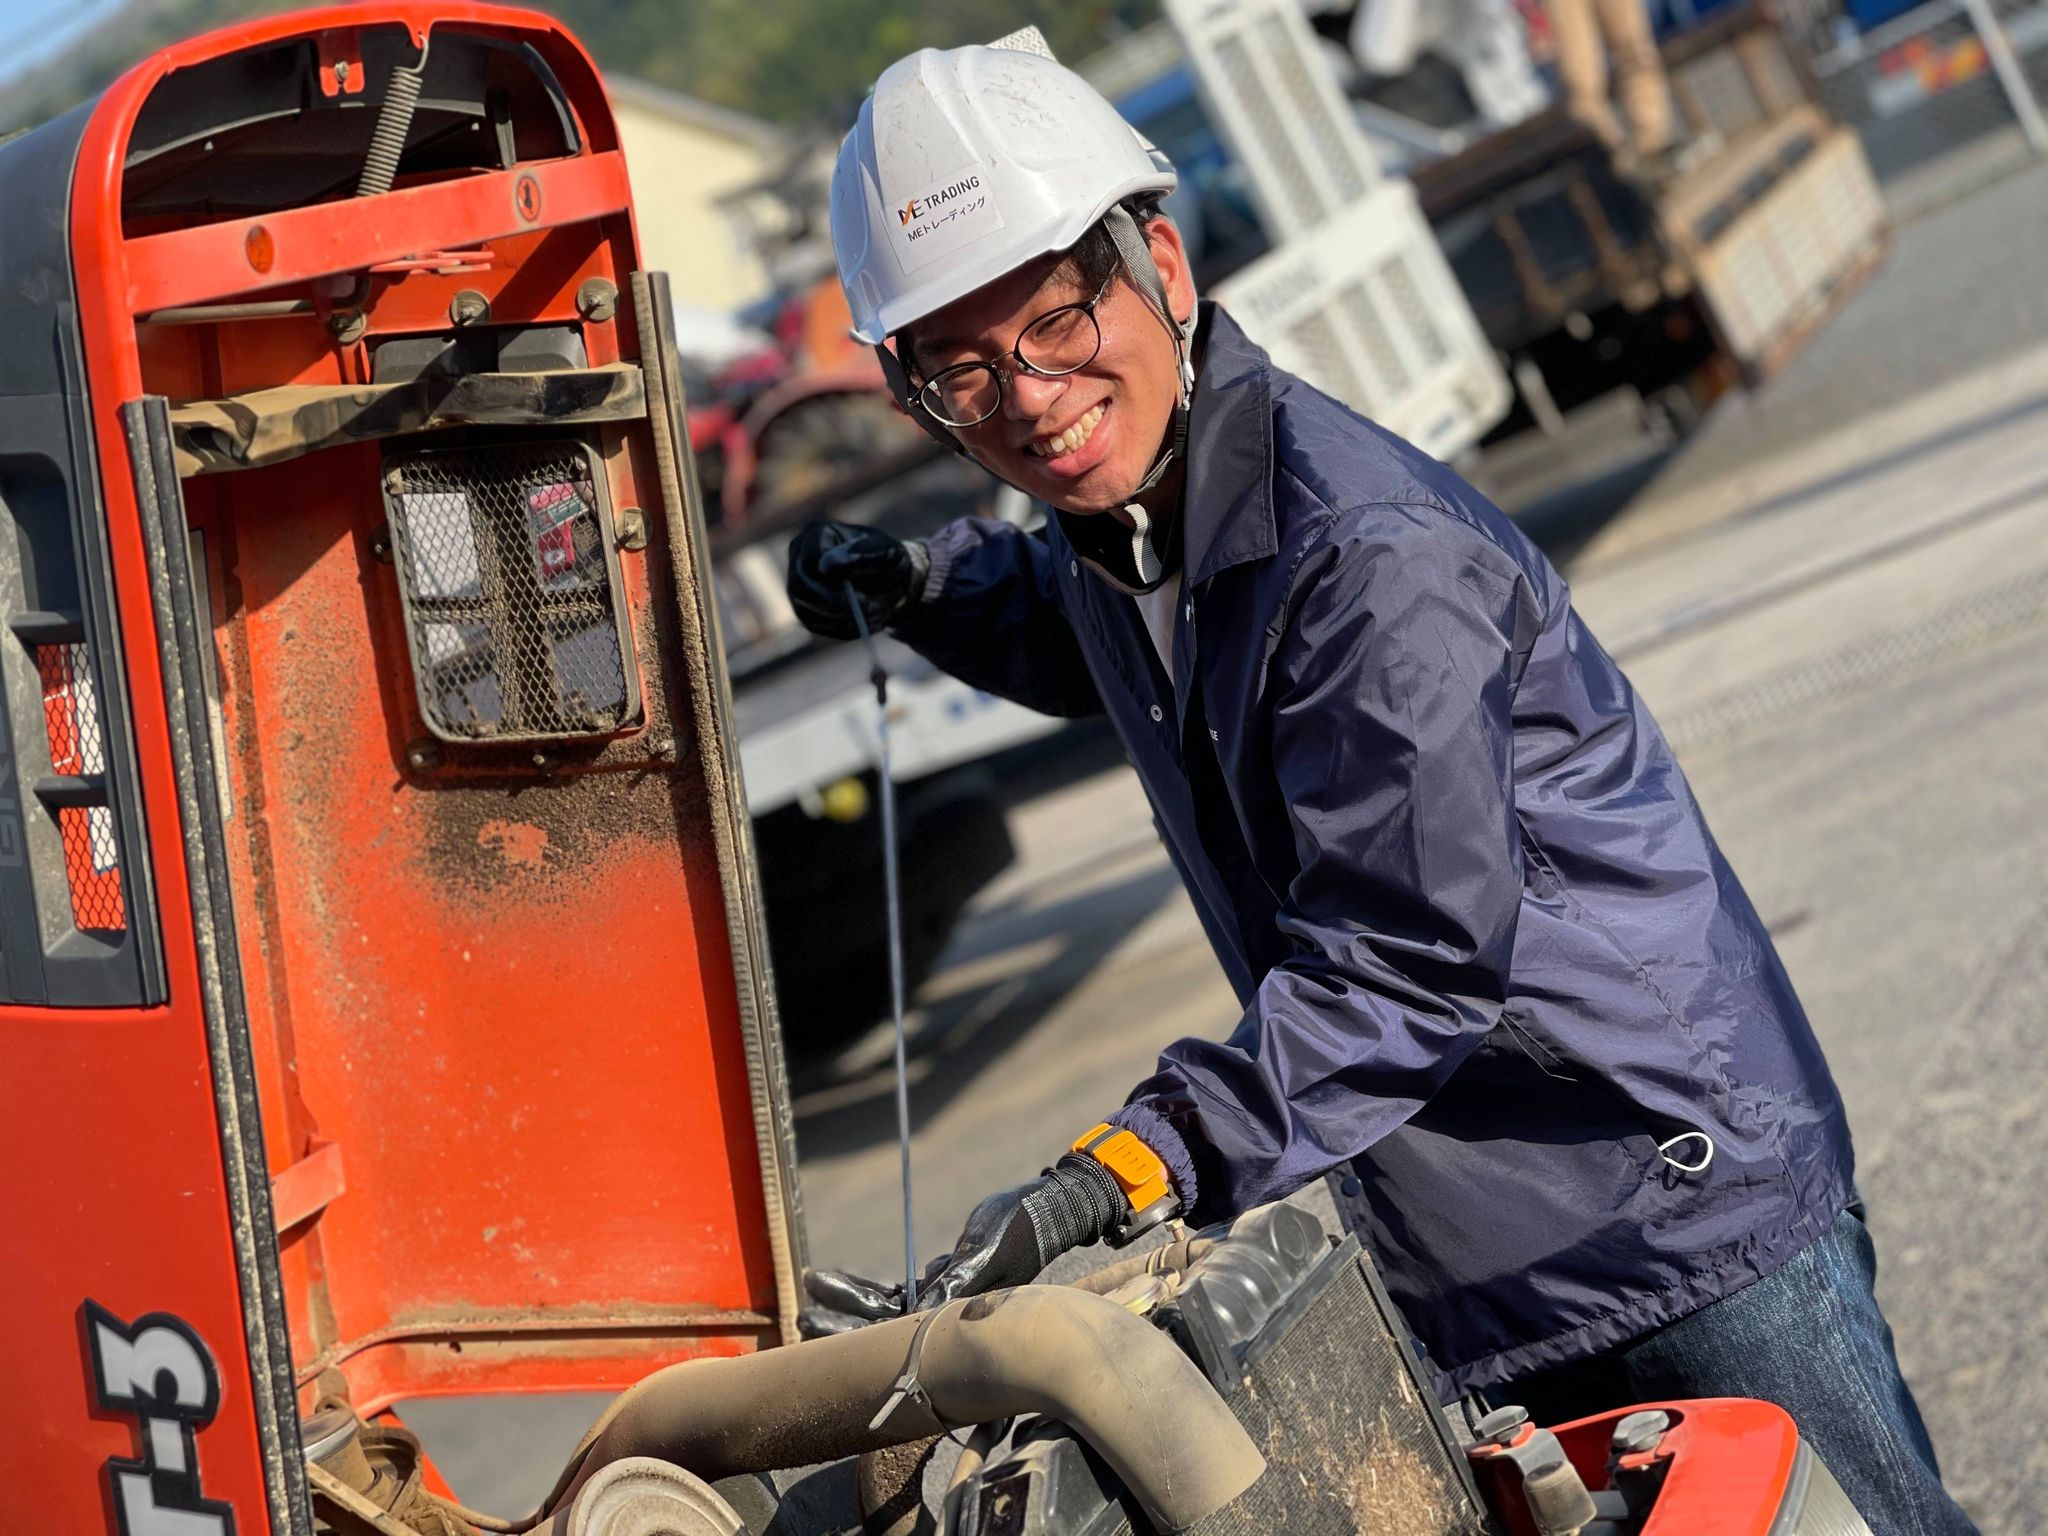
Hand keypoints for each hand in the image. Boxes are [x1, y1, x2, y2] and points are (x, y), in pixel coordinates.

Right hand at [786, 521, 929, 639]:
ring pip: (806, 609)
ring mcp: (798, 584)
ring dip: (842, 619)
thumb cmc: (888, 561)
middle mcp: (800, 557)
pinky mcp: (804, 608)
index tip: (858, 593)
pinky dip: (841, 629)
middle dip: (836, 604)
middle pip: (802, 586)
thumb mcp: (886, 553)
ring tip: (873, 615)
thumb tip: (826, 564)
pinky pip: (814, 625)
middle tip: (868, 610)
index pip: (811, 557)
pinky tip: (863, 622)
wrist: (891, 583)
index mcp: (817, 534)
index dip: (830, 578)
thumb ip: (861, 553)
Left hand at [800, 1156, 1124, 1329]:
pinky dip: (867, 1288)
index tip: (812, 1318)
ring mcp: (942, 1302)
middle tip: (798, 1317)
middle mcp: (946, 1316)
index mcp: (958, 1313)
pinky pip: (896, 1294)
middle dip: (839, 1323)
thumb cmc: (1018, 1224)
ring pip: (884, 1312)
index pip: (892, 1333)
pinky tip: (837, 1279)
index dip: (848, 1330)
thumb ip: (956, 1277)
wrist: (1045, 1209)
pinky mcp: (942, 1284)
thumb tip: (921, 1309)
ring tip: (811, 1287)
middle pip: (880, 1329)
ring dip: (848, 1302)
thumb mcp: (984, 1248)